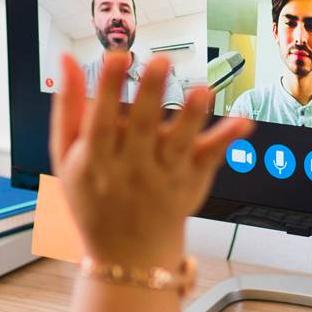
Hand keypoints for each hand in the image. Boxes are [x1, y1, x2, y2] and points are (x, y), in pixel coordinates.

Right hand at [50, 51, 250, 268]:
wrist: (126, 255)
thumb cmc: (94, 197)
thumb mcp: (67, 157)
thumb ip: (68, 107)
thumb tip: (68, 58)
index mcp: (95, 161)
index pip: (100, 122)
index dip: (107, 88)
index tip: (117, 56)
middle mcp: (130, 170)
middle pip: (141, 128)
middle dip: (150, 93)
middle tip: (160, 61)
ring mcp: (163, 178)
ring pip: (178, 146)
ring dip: (191, 117)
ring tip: (202, 91)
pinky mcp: (190, 182)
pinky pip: (210, 160)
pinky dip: (226, 141)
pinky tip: (243, 121)